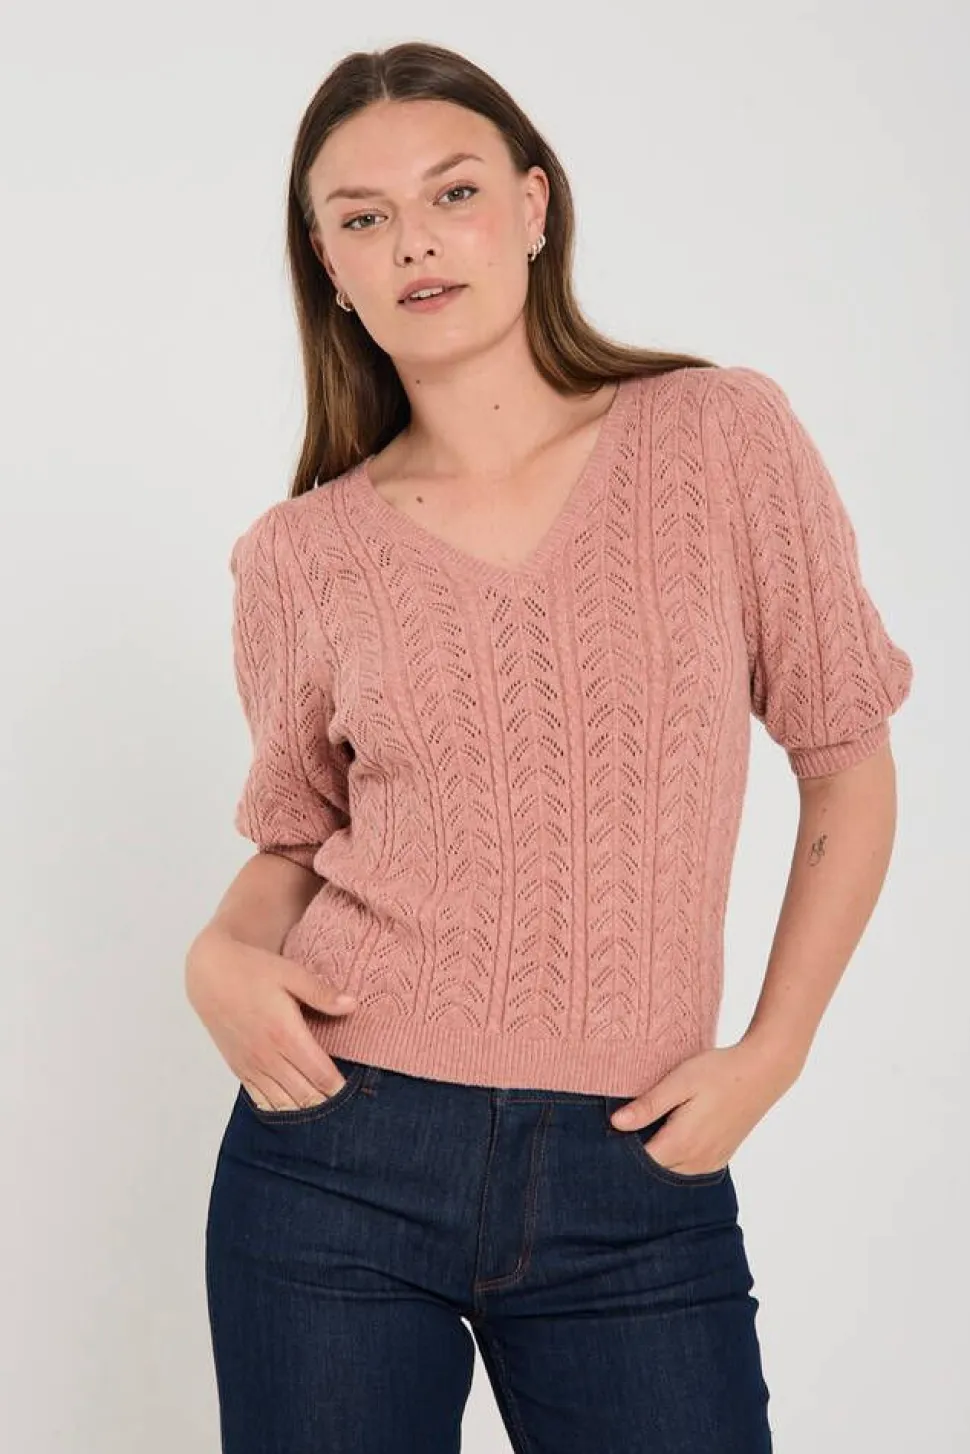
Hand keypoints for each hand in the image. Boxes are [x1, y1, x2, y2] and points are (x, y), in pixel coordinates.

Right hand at [185, 926, 357, 1111]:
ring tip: (325, 1111)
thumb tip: (353, 1004)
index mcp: (285, 1034)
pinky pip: (261, 1100)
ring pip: (284, 1104)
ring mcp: (252, 1066)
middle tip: (348, 1106)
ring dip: (305, 1111)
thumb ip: (321, 993)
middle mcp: (268, 1056)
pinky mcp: (239, 1069)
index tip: (357, 1092)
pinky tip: (295, 1109)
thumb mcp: (290, 973)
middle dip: (328, 1105)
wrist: (210, 974)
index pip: (321, 1075)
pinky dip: (280, 1109)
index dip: (342, 1088)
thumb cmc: (253, 970)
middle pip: (306, 1096)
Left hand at [609, 1037, 802, 1175]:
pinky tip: (671, 1136)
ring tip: (645, 1131)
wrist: (763, 1072)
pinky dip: (676, 1159)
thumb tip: (615, 1124)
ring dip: (657, 1158)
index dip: (621, 1150)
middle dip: (637, 1156)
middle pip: (655, 1170)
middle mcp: (696, 1160)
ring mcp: (711, 1161)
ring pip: (672, 1171)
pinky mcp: (721, 1157)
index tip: (608, 1134)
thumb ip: (648, 1106)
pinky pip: (689, 1168)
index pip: (640, 1162)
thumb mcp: (679, 1081)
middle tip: (623, 1132)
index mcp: (682, 1143)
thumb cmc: (719, 1072)